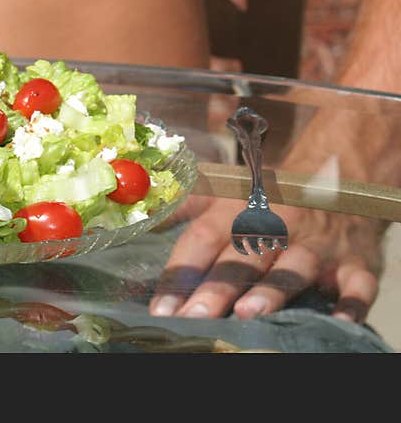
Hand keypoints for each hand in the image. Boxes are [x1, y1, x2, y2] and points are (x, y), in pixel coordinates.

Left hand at [148, 195, 386, 322]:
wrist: (338, 176)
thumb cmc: (269, 196)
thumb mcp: (224, 194)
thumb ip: (184, 208)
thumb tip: (140, 219)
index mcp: (237, 211)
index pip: (201, 241)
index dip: (180, 273)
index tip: (160, 307)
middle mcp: (275, 226)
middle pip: (242, 259)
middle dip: (217, 289)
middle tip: (194, 317)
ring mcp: (317, 245)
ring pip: (292, 268)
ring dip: (271, 291)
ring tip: (248, 315)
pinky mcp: (356, 263)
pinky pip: (357, 284)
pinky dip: (351, 302)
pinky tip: (339, 320)